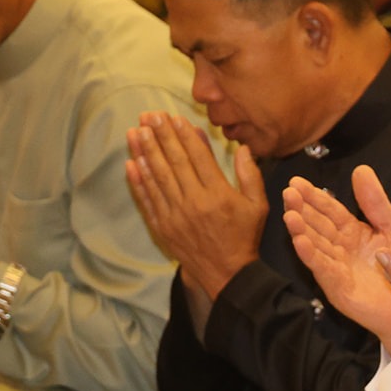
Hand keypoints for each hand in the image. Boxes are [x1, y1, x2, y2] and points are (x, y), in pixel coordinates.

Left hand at [125, 113, 267, 301]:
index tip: (173, 117)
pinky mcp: (163, 227)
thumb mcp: (259, 207)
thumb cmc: (245, 237)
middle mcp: (194, 202)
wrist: (228, 274)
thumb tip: (241, 148)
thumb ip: (251, 176)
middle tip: (149, 116)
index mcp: (218, 195)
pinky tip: (131, 163)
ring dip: (144, 152)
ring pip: (156, 177)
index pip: (197, 157)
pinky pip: (148, 199)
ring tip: (135, 131)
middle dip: (160, 136)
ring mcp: (176, 215)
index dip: (184, 135)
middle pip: (174, 162)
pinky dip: (138, 181)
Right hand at [282, 167, 390, 352]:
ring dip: (301, 231)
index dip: (314, 197)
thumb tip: (361, 169)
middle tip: (288, 193)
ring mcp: (336, 268)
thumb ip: (375, 202)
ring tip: (289, 214)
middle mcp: (339, 248)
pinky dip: (311, 255)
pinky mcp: (338, 288)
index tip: (296, 182)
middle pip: (317, 225)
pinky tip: (300, 241)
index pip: (329, 210)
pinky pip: (323, 269)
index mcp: (351, 232)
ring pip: (315, 245)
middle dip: (301, 209)